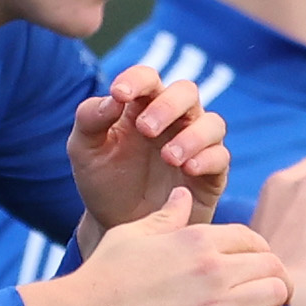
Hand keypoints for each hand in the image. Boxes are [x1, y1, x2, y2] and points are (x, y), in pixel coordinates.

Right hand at [17, 190, 305, 305]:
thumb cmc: (103, 276)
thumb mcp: (134, 233)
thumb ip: (168, 215)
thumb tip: (184, 194)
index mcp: (199, 237)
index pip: (253, 239)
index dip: (255, 255)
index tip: (244, 271)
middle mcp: (215, 268)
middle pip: (273, 266)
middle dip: (269, 280)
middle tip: (254, 299)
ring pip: (277, 298)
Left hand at [66, 65, 228, 236]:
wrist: (118, 227)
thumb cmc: (103, 183)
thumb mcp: (84, 151)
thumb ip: (90, 119)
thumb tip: (113, 99)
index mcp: (141, 107)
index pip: (148, 78)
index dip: (137, 79)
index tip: (120, 94)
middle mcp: (173, 120)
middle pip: (186, 92)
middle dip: (168, 106)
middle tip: (145, 130)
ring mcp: (195, 146)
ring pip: (212, 123)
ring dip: (192, 136)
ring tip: (168, 157)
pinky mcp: (210, 175)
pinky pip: (221, 157)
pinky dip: (207, 159)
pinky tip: (187, 170)